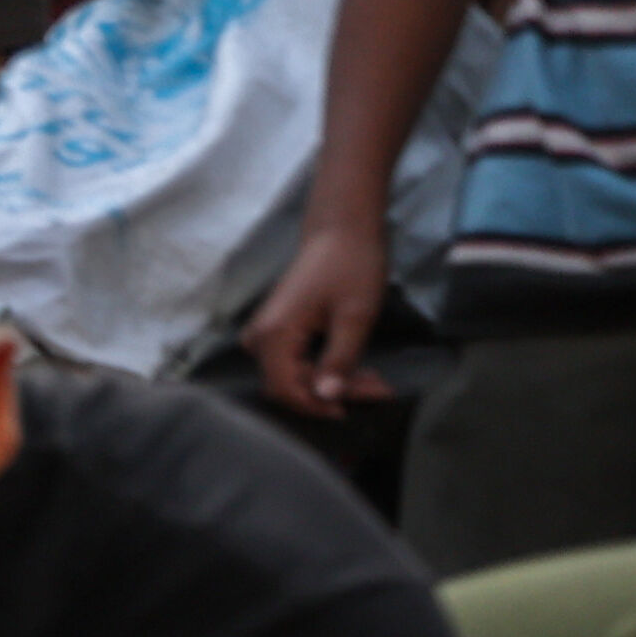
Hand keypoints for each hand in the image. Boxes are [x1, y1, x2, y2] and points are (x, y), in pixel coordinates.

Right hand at [243, 208, 391, 412]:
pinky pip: (292, 362)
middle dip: (329, 394)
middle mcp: (260, 338)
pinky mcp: (276, 329)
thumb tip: (327, 398)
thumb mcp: (355, 316)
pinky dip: (322, 369)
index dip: (318, 405)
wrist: (341, 228)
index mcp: (274, 335)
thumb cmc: (351, 265)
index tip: (354, 408)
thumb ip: (339, 360)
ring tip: (371, 379)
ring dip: (329, 383)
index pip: (287, 389)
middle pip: (287, 385)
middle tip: (375, 390)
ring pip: (292, 376)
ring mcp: (265, 333)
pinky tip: (353, 367)